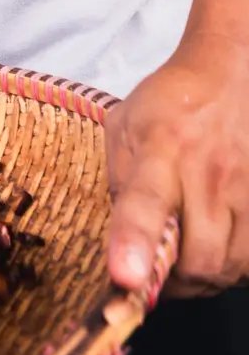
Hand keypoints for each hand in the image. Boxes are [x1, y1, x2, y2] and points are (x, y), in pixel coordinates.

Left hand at [106, 33, 248, 297]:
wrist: (228, 72)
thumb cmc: (167, 103)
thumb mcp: (124, 129)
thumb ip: (118, 182)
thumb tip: (120, 242)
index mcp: (160, 149)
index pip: (147, 202)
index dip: (135, 243)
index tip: (126, 277)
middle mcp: (209, 172)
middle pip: (199, 258)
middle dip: (173, 282)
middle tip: (154, 272)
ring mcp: (246, 186)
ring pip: (230, 266)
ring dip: (204, 277)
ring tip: (184, 256)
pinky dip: (232, 267)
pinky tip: (214, 246)